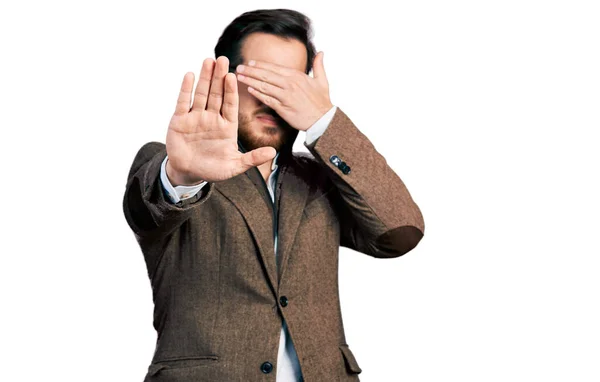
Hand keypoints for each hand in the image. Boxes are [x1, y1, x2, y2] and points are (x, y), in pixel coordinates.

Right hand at [165, 56, 276, 184]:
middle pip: (216, 94)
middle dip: (219, 77)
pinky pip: (183, 102)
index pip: (230, 104)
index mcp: (227, 126)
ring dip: (204, 78)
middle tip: (223, 59)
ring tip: (208, 60)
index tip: (234, 76)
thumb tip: (273, 152)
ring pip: (201, 94)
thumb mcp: (234, 166)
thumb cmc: (213, 169)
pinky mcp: (180, 120)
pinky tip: (190, 75)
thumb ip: (252, 159)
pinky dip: (186, 89)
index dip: (231, 90)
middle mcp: (212, 118)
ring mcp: (196, 117)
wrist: (189, 173)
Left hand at [235, 51, 332, 131]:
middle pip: (266, 75)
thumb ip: (319, 66)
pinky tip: (249, 90)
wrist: (324, 120)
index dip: (260, 65)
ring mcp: (285, 96)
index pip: (274, 68)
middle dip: (250, 71)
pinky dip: (258, 94)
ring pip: (264, 86)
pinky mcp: (283, 108)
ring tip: (239, 77)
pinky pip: (267, 99)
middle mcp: (290, 84)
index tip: (250, 63)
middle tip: (239, 68)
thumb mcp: (322, 81)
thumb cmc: (322, 102)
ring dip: (250, 81)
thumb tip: (321, 52)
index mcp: (297, 76)